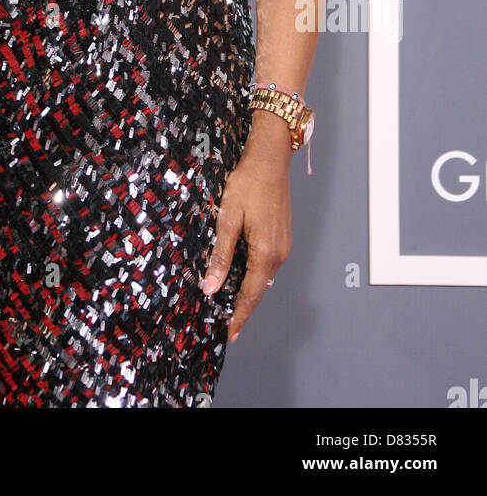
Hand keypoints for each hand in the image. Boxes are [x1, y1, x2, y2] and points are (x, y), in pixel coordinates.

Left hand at [200, 114, 293, 340]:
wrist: (270, 159)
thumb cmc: (247, 184)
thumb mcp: (228, 218)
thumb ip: (221, 255)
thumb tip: (211, 287)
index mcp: (265, 253)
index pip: (250, 296)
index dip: (238, 317)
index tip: (228, 335)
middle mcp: (279, 254)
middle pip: (259, 290)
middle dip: (241, 307)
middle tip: (222, 322)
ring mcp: (284, 246)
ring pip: (263, 277)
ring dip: (247, 290)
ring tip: (227, 302)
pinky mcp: (282, 237)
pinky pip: (267, 264)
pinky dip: (253, 274)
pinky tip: (239, 274)